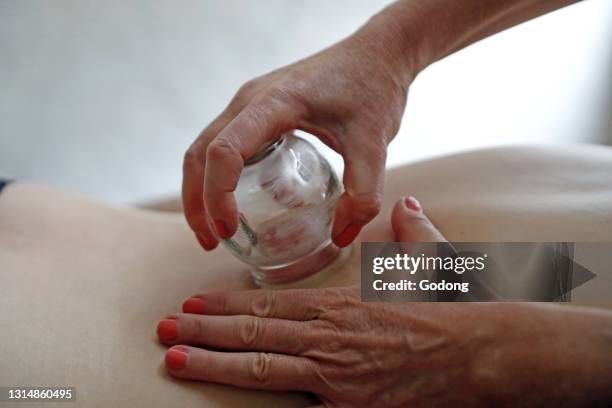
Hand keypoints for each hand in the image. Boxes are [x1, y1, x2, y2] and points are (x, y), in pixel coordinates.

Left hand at [157, 196, 611, 405]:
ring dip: (212, 363)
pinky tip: (226, 403)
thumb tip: (408, 203)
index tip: (192, 302)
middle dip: (203, 331)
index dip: (225, 304)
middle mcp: (327, 337)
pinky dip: (260, 404)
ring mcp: (334, 374)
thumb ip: (410, 233)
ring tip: (174, 359)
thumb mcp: (428, 264)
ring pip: (260, 367)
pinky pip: (294, 407)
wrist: (479, 352)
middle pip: (253, 332)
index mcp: (338, 304)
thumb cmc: (449, 309)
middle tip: (162, 330)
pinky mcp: (348, 406)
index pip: (268, 303)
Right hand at [182, 27, 413, 250]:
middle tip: (213, 242)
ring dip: (201, 190)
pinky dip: (217, 175)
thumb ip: (364, 192)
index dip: (217, 195)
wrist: (377, 52)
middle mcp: (251, 99)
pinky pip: (223, 142)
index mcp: (275, 102)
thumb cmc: (374, 87)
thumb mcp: (375, 142)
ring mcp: (250, 102)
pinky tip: (234, 201)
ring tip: (216, 230)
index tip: (230, 230)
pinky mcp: (257, 108)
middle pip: (200, 152)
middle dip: (198, 202)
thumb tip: (341, 235)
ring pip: (204, 148)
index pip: (224, 151)